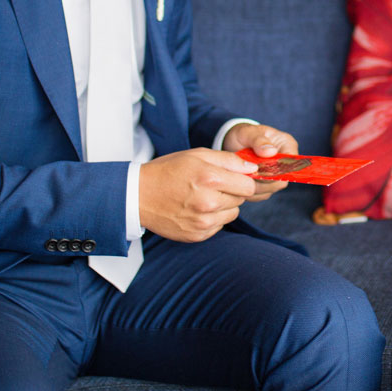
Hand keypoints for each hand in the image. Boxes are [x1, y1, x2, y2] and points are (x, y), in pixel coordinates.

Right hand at [139, 147, 257, 241]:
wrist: (138, 195)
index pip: (249, 185)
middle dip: (232, 191)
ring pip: (232, 214)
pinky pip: (219, 226)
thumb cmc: (169, 171)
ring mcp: (203, 222)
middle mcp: (208, 203)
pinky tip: (196, 209)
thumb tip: (253, 168)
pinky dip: (212, 219)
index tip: (232, 177)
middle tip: (211, 185)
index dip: (243, 179)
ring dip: (224, 206)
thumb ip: (229, 160)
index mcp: (210, 178)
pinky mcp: (197, 235)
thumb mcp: (197, 155)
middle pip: (242, 199)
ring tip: (203, 197)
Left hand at [221, 122, 299, 201]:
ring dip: (254, 187)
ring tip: (240, 177)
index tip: (256, 169)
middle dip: (261, 180)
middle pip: (281, 180)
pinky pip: (261, 195)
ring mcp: (277, 176)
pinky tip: (239, 184)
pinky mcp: (267, 185)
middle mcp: (286, 163)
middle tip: (244, 174)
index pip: (290, 164)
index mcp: (287, 146)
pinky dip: (249, 193)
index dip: (275, 170)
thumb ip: (259, 140)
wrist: (233, 143)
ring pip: (270, 189)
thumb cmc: (243, 134)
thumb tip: (271, 152)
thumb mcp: (248, 132)